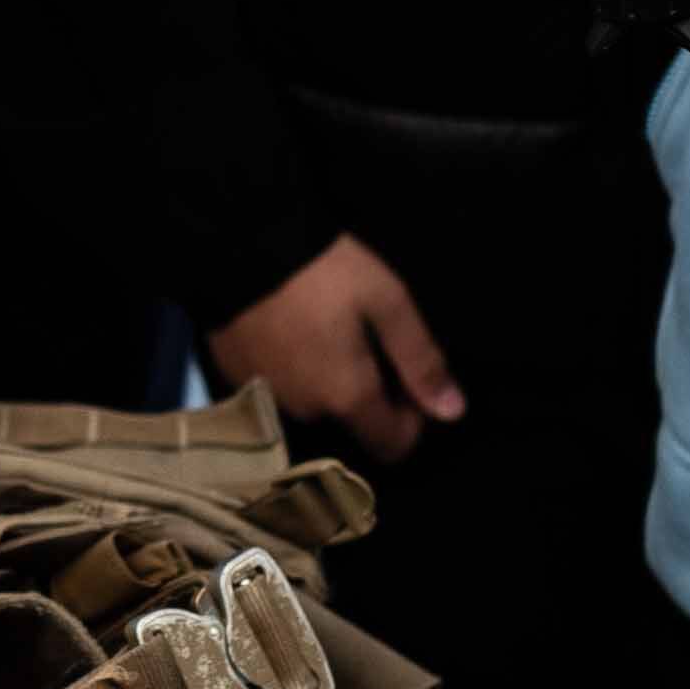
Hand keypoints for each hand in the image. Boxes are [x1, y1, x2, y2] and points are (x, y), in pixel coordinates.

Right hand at [207, 234, 465, 463]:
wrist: (237, 244)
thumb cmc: (324, 271)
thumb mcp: (387, 302)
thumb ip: (420, 360)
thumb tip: (454, 412)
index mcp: (348, 397)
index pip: (391, 444)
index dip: (411, 419)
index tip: (406, 378)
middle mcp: (306, 410)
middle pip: (351, 420)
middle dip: (365, 391)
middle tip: (365, 338)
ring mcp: (267, 395)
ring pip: (313, 403)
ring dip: (325, 379)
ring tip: (323, 329)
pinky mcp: (235, 375)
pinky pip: (278, 386)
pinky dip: (290, 367)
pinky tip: (288, 328)